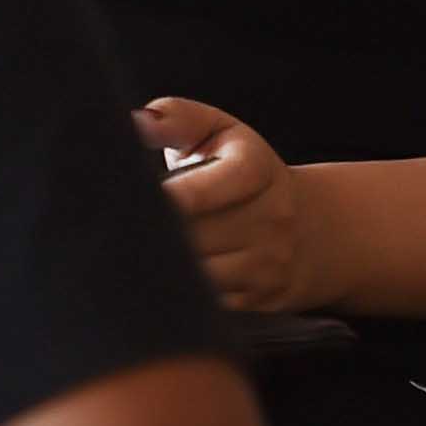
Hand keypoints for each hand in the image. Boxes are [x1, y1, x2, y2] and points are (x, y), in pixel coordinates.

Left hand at [138, 96, 324, 314]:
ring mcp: (268, 265)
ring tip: (134, 256)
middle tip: (117, 233)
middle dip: (152, 238)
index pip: (199, 192)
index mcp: (256, 169)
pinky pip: (207, 306)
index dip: (161, 203)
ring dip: (163, 269)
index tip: (129, 204)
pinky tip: (161, 279)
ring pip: (198, 279)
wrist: (308, 229)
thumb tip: (136, 123)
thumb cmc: (243, 173)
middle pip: (192, 239)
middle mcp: (271, 218)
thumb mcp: (219, 132)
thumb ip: (177, 119)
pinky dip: (179, 296)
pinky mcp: (258, 301)